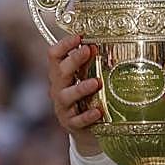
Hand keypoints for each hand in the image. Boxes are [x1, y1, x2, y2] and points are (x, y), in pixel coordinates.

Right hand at [46, 33, 102, 155]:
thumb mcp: (86, 77)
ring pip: (66, 96)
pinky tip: (97, 112)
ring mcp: (63, 107)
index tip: (79, 36)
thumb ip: (92, 63)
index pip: (54, 55)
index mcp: (61, 74)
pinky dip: (86, 116)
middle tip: (88, 50)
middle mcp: (59, 88)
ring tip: (96, 82)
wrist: (85, 128)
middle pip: (60, 72)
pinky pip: (77, 120)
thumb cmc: (87, 97)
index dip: (64, 45)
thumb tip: (110, 42)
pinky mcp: (71, 123)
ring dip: (80, 88)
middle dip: (73, 60)